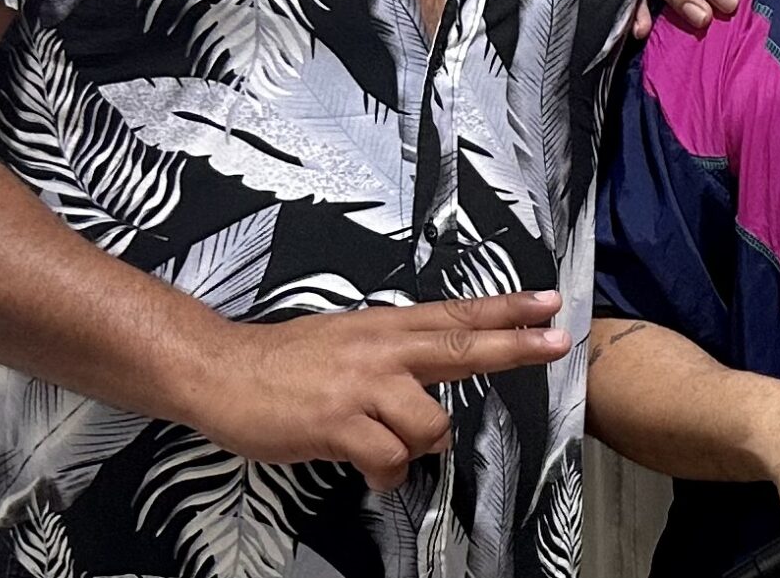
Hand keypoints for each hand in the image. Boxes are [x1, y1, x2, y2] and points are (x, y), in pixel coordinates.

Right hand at [179, 290, 570, 490]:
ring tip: (388, 448)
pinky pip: (389, 459)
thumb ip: (392, 355)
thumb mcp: (348, 340)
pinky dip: (385, 474)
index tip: (549, 304)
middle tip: (558, 344)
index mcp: (387, 328)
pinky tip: (368, 470)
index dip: (507, 309)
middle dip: (515, 346)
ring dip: (417, 447)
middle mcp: (383, 351)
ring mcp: (362, 386)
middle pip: (463, 345)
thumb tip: (428, 379)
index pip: (459, 313)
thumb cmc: (283, 362)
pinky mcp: (339, 423)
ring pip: (430, 425)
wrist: (221, 371)